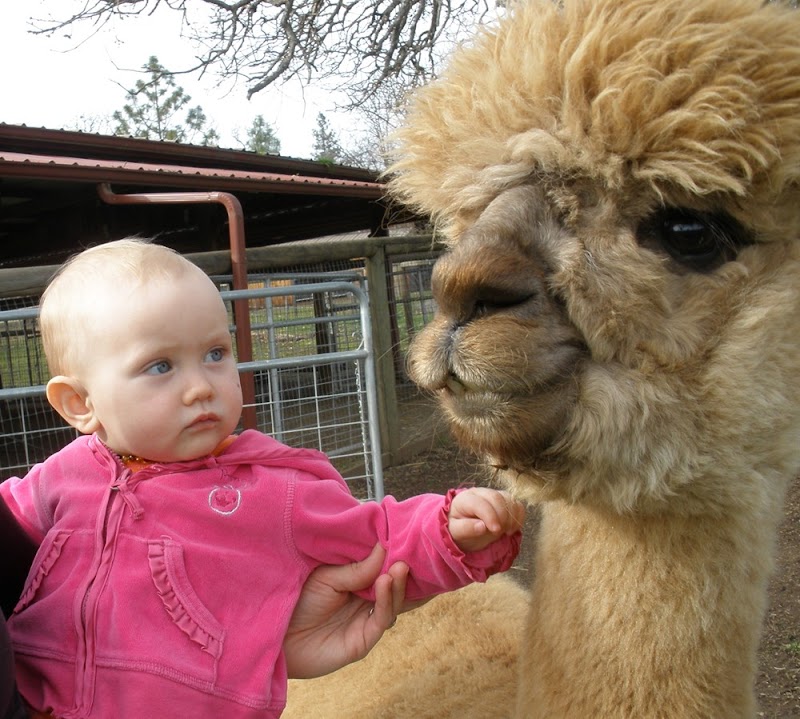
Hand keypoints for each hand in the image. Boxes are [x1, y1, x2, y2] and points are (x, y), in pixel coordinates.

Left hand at [283, 543, 409, 678]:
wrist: (277, 634)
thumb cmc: (297, 599)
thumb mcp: (327, 576)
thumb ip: (357, 568)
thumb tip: (384, 546)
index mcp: (356, 579)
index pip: (382, 565)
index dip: (393, 552)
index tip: (403, 534)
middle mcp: (365, 598)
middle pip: (394, 583)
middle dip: (402, 568)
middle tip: (407, 552)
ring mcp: (366, 619)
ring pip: (394, 600)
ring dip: (398, 584)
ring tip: (398, 567)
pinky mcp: (364, 639)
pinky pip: (382, 618)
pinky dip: (387, 600)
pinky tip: (385, 583)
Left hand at [447, 487, 524, 552]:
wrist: (463, 526)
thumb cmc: (458, 528)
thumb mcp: (456, 531)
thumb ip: (466, 528)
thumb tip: (482, 527)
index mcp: (465, 499)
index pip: (481, 503)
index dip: (490, 516)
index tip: (496, 531)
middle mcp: (480, 492)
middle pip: (497, 498)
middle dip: (502, 517)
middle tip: (499, 533)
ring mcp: (494, 495)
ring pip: (509, 499)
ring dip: (511, 517)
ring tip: (505, 532)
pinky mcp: (505, 501)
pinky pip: (517, 504)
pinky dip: (518, 516)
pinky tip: (512, 528)